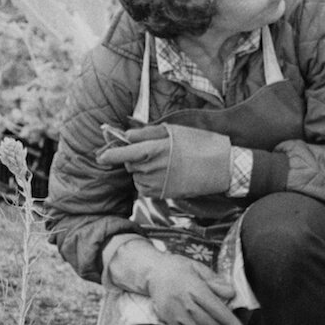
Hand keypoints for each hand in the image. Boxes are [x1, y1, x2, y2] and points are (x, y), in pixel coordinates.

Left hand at [97, 123, 232, 198]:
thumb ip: (147, 133)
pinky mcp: (163, 195)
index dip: (108, 154)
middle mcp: (151, 168)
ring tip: (165, 164)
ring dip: (143, 171)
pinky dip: (149, 182)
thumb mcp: (175, 130)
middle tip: (155, 152)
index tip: (101, 156)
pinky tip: (166, 175)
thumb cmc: (201, 143)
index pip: (119, 154)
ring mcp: (157, 184)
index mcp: (152, 149)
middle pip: (128, 164)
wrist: (223, 167)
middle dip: (135, 158)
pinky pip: (145, 188)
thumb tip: (127, 135)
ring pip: (137, 177)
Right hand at [143, 251, 244, 324]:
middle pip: (205, 321)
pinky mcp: (167, 319)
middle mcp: (182, 301)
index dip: (227, 319)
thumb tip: (231, 293)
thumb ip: (216, 281)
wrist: (153, 273)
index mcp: (192, 286)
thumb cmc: (180, 268)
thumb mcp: (199, 267)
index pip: (213, 306)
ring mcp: (173, 312)